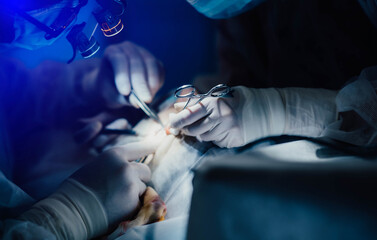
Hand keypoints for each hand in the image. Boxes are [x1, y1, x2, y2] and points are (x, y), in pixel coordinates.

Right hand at [71, 140, 157, 227]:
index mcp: (114, 155)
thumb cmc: (77, 189)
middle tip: (126, 187)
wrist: (70, 212)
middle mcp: (125, 167)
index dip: (150, 146)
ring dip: (135, 193)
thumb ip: (115, 164)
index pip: (139, 147)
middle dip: (140, 178)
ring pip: (144, 188)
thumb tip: (130, 165)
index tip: (159, 143)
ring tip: (116, 199)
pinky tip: (118, 208)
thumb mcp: (96, 166)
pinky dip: (133, 206)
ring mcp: (131, 185)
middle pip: (146, 170)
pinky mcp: (133, 202)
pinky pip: (140, 203)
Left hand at [99, 41, 164, 107]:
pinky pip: (160, 70)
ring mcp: (143, 53)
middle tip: (143, 99)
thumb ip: (124, 97)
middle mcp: (128, 48)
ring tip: (148, 98)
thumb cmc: (111, 89)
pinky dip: (158, 82)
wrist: (116, 87)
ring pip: (151, 64)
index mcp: (112, 51)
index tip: (125, 92)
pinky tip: (152, 93)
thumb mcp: (112, 95)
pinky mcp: (155, 62)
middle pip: (136, 62)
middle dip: (141, 82)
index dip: (122, 75)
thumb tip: (137, 101)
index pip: (119, 59)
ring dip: (151, 83)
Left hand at [169, 86, 285, 147]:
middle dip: (186, 129)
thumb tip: (178, 107)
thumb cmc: (243, 99)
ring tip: (211, 125)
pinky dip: (214, 137)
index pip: (189, 114)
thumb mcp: (222, 95)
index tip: (170, 124)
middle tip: (185, 126)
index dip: (177, 120)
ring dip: (201, 133)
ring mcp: (227, 132)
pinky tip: (223, 130)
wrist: (271, 111)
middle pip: (193, 129)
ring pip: (203, 137)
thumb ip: (200, 102)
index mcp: (216, 103)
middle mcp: (221, 119)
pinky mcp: (233, 142)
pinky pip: (215, 142)